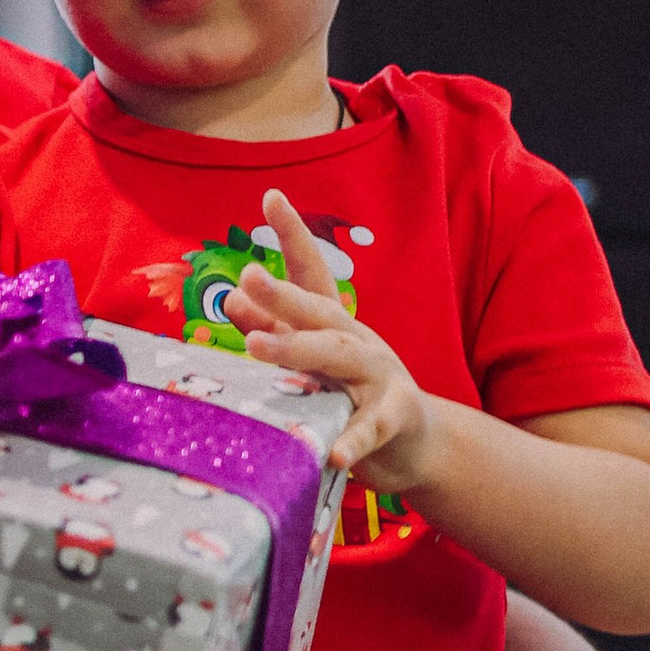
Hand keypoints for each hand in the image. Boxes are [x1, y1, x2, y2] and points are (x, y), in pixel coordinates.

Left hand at [223, 188, 434, 484]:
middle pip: (319, 311)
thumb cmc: (352, 395)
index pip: (311, 272)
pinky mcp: (395, 419)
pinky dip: (352, 441)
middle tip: (247, 278)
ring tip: (257, 347)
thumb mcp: (313, 359)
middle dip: (282, 294)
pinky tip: (333, 454)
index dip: (293, 235)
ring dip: (299, 350)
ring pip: (340, 359)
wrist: (417, 443)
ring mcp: (380, 377)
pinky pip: (371, 428)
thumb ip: (275, 329)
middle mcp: (357, 340)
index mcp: (334, 323)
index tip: (270, 196)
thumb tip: (232, 298)